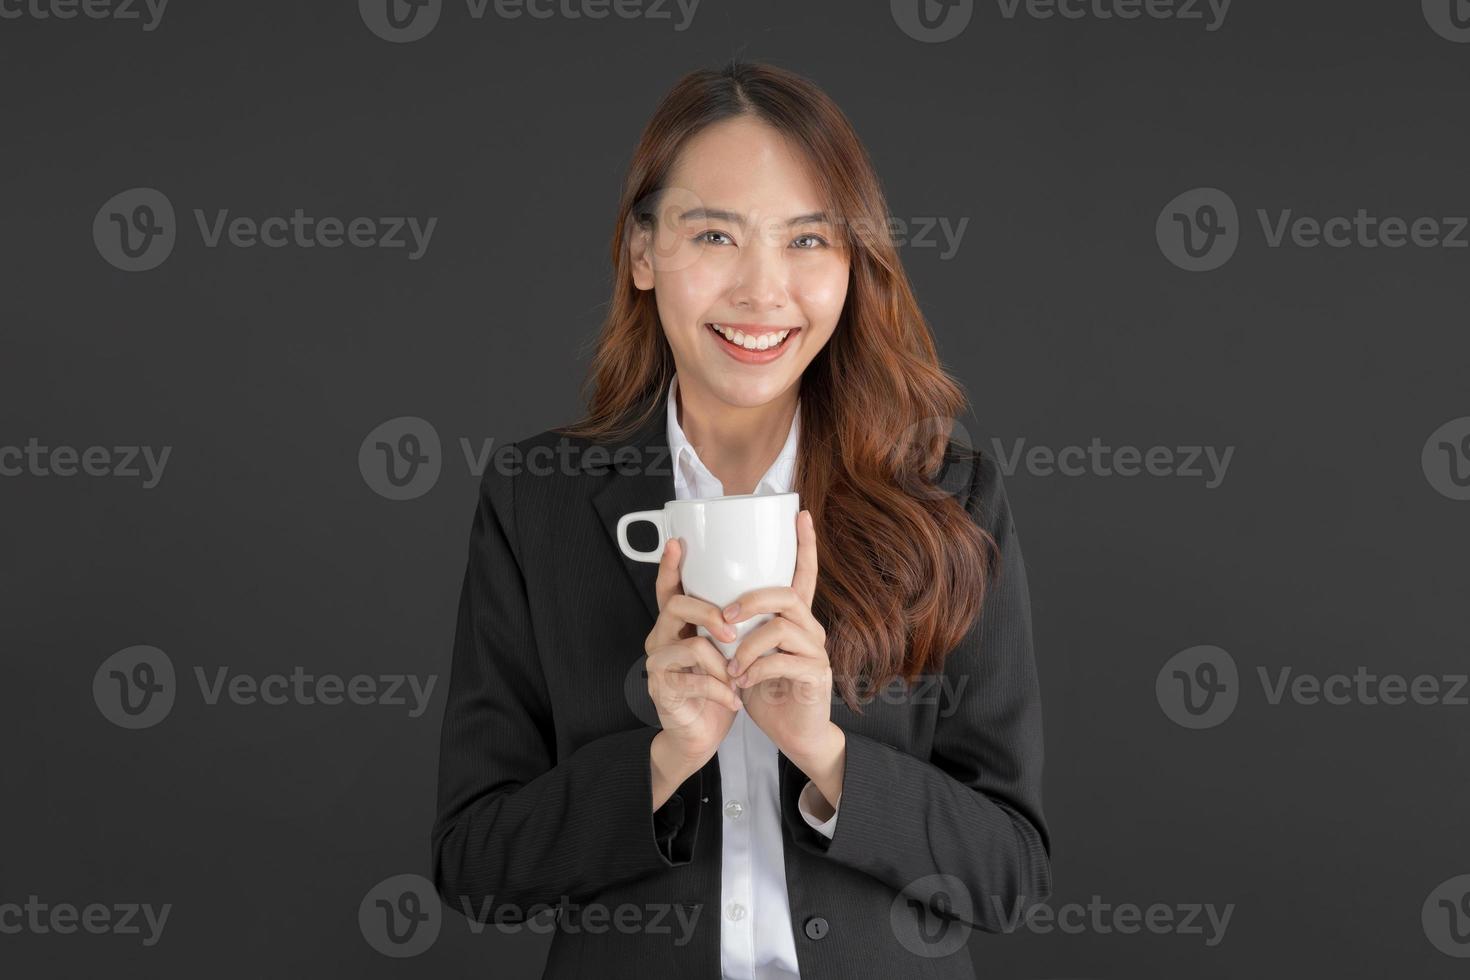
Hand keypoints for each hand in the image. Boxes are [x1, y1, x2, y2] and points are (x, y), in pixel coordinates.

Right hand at [643, 538, 743, 784]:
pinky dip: (722, 692)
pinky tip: (734, 700)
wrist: (700, 736)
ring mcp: (658, 665)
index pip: (669, 589)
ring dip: (722, 662)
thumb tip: (761, 592)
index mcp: (676, 626)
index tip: (677, 543)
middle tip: (733, 631)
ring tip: (738, 678)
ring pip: (690, 645)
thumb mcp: (725, 652)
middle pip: (677, 607)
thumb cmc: (715, 688)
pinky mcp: (663, 691)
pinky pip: (696, 682)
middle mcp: (660, 639)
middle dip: (709, 613)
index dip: (670, 566)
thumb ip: (730, 625)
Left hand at [725, 510, 845, 803]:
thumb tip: (710, 600)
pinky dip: (756, 671)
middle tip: (724, 616)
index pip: (803, 573)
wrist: (794, 733)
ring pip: (782, 628)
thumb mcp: (748, 652)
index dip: (804, 544)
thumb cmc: (768, 688)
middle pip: (788, 595)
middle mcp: (810, 629)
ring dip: (748, 644)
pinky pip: (783, 663)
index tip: (801, 514)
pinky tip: (743, 683)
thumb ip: (739, 627)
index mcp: (794, 618)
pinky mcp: (815, 677)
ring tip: (730, 666)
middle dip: (752, 599)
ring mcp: (816, 652)